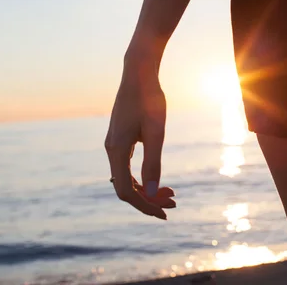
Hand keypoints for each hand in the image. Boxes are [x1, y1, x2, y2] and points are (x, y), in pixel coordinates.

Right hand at [105, 58, 174, 219]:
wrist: (139, 73)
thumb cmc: (150, 99)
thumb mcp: (156, 132)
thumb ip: (153, 163)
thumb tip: (152, 193)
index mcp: (117, 150)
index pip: (126, 191)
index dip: (144, 205)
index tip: (165, 212)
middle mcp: (111, 150)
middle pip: (125, 187)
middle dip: (149, 198)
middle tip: (174, 201)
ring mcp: (114, 144)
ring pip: (126, 177)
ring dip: (146, 188)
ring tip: (170, 192)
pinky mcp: (120, 138)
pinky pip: (127, 166)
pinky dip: (142, 176)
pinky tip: (155, 177)